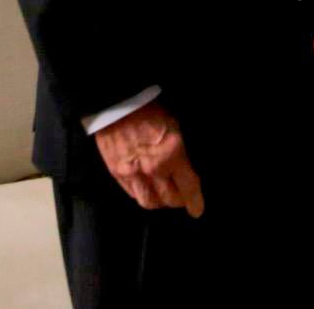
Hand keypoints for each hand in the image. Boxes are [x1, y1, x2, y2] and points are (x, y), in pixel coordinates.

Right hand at [92, 101, 203, 216]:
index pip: (188, 187)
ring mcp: (133, 173)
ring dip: (160, 203)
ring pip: (149, 202)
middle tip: (182, 198)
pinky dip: (142, 196)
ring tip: (164, 197)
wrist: (116, 103)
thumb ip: (180, 151)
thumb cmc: (149, 109)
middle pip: (169, 199)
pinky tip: (147, 190)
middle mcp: (153, 169)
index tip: (197, 210)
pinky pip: (132, 195)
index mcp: (172, 154)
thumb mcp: (175, 126)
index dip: (195, 202)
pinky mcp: (117, 174)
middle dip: (178, 202)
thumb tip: (186, 167)